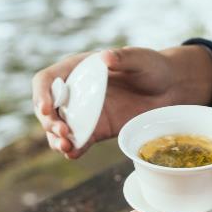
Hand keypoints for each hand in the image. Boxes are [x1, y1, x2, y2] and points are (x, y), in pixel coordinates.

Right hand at [32, 46, 211, 157]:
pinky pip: (79, 142)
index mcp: (78, 70)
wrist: (170, 89)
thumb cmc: (153, 67)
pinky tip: (73, 154)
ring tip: (65, 146)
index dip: (41, 94)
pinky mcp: (97, 131)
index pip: (47, 80)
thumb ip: (123, 57)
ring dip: (56, 139)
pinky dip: (73, 149)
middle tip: (62, 131)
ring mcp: (85, 114)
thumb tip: (105, 58)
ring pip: (59, 129)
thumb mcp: (140, 59)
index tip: (45, 108)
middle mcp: (76, 93)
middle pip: (48, 109)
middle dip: (49, 122)